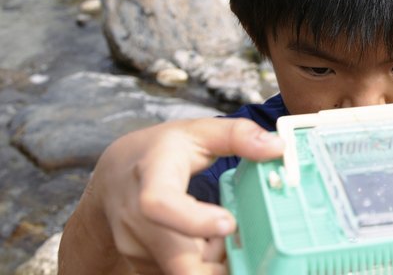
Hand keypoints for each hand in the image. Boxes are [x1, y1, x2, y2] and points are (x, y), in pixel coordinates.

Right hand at [59, 118, 284, 274]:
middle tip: (244, 243)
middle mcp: (136, 218)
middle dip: (219, 264)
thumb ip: (238, 135)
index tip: (228, 224)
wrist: (113, 177)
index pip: (160, 204)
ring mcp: (135, 247)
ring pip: (185, 271)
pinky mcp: (141, 266)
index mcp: (151, 177)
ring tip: (219, 232)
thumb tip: (278, 147)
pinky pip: (181, 274)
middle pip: (176, 260)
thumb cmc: (159, 151)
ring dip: (213, 263)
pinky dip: (203, 265)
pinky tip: (206, 242)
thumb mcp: (198, 131)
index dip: (193, 221)